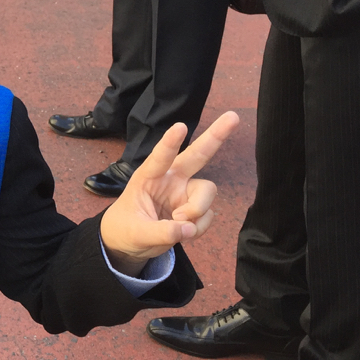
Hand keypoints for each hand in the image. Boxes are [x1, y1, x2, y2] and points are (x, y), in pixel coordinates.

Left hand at [99, 112, 240, 274]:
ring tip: (180, 222)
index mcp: (148, 176)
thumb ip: (161, 232)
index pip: (160, 157)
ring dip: (198, 209)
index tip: (181, 126)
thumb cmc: (126, 227)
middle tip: (233, 116)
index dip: (171, 142)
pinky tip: (183, 230)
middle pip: (197, 154)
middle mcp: (171, 178)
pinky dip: (199, 226)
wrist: (128, 243)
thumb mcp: (136, 233)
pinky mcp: (195, 207)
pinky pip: (208, 215)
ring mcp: (185, 192)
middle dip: (215, 136)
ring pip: (207, 191)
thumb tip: (188, 229)